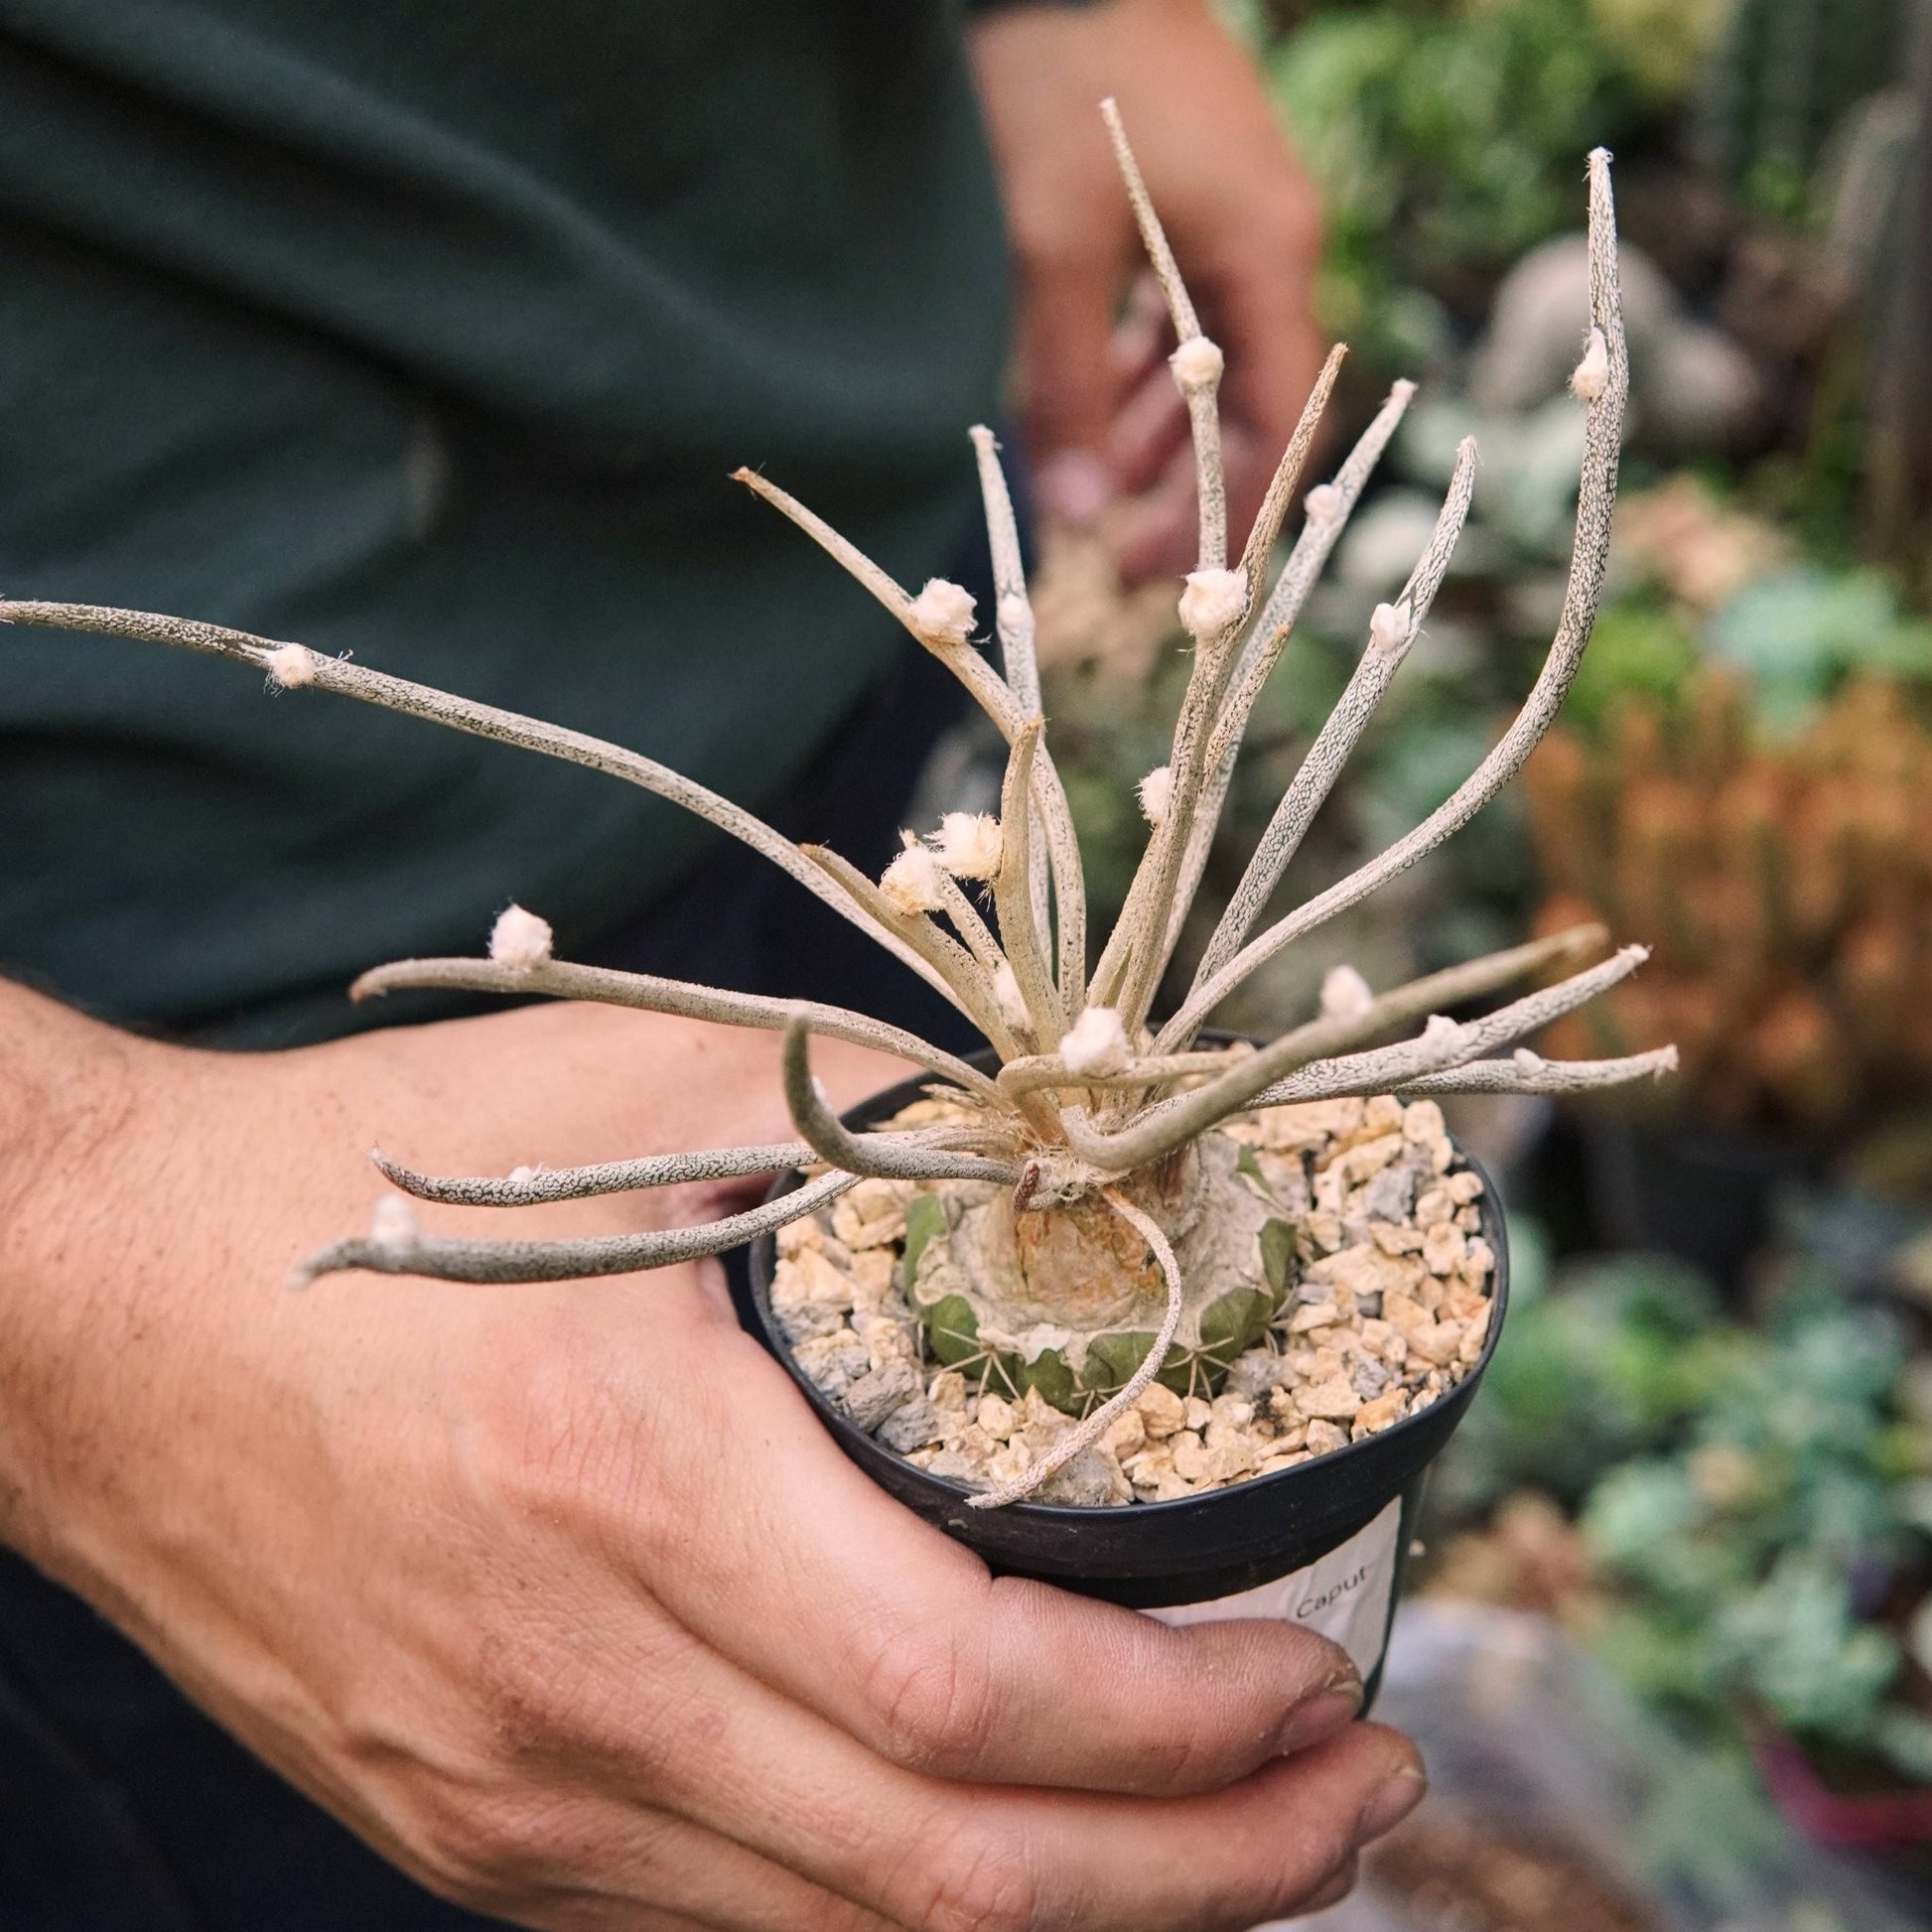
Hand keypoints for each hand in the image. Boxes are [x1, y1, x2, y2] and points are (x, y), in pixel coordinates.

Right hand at [1, 985, 1422, 1928]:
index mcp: (622, 1486)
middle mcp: (571, 1695)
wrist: (87, 1319)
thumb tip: (1090, 1139)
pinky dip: (918, 1908)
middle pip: (950, 1878)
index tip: (1323, 1673)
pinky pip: (743, 1921)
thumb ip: (870, 1121)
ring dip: (1088, 1918)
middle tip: (1358, 1794)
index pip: (964, 1691)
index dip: (1183, 1725)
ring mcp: (517, 1800)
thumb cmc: (357, 1189)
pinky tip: (1014, 1841)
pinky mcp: (477, 1831)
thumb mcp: (627, 1106)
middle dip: (1202, 1871)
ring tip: (1239, 1839)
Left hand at [971, 0, 1325, 585]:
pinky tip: (1092, 400)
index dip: (1231, 508)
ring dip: (1158, 427)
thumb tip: (1073, 515)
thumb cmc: (1059, 89)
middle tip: (1117, 550)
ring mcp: (1234, 211)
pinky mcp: (1190, 190)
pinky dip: (1140, 364)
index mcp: (1269, 254)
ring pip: (1211, 356)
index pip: (1283, 419)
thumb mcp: (1051, 252)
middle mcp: (1271, 238)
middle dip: (1187, 481)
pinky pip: (1181, 306)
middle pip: (1251, 398)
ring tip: (1098, 487)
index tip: (1168, 574)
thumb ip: (1064, 389)